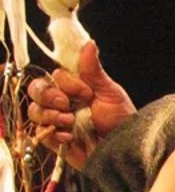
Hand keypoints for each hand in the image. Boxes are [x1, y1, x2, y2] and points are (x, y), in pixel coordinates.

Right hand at [27, 41, 135, 167]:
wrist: (123, 148)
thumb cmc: (121, 120)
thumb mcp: (110, 92)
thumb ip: (94, 71)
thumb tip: (89, 43)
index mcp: (75, 87)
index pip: (55, 75)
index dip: (66, 82)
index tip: (86, 92)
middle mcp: (62, 101)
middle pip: (37, 90)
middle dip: (49, 95)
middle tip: (66, 104)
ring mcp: (57, 120)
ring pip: (35, 110)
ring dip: (51, 115)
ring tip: (70, 122)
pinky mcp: (54, 140)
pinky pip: (40, 132)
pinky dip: (53, 133)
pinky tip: (69, 137)